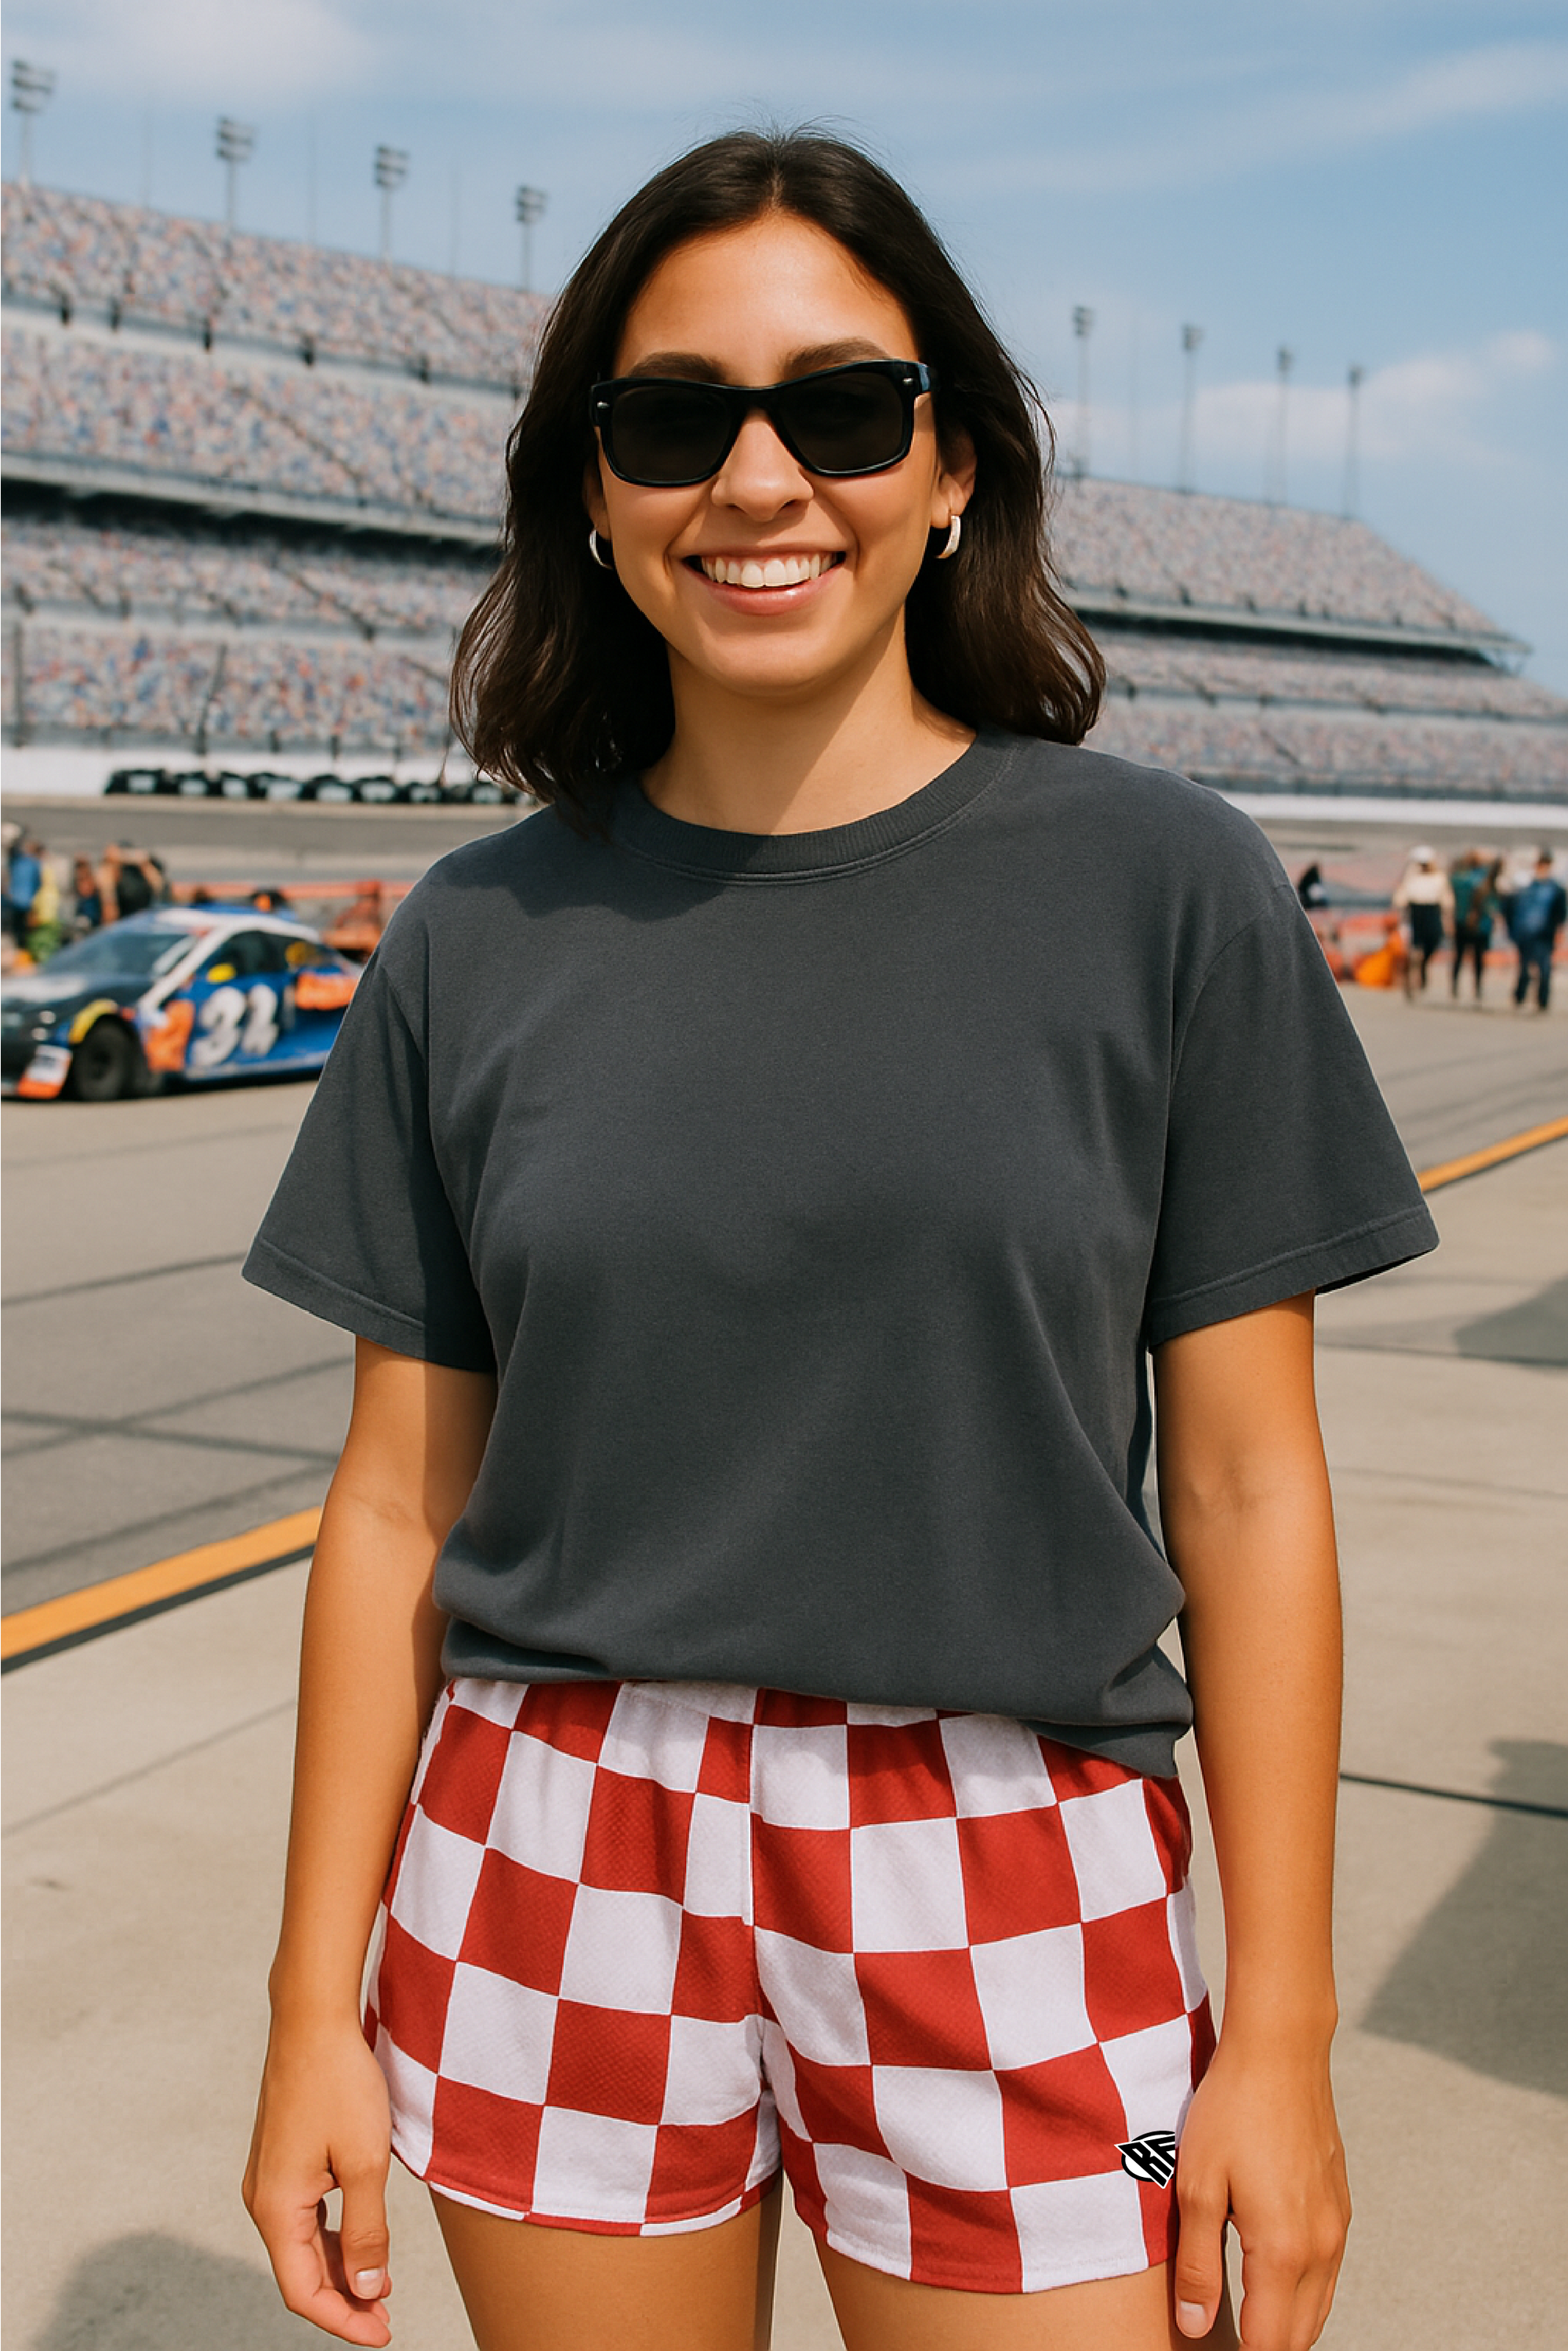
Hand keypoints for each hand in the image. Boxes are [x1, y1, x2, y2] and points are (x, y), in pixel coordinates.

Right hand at [243, 2015, 395, 2344]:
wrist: (313, 2019)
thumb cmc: (340, 2084)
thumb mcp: (365, 2162)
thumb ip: (367, 2232)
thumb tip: (368, 2291)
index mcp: (276, 2208)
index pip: (303, 2291)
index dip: (343, 2320)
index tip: (383, 2334)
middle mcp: (263, 2199)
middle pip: (300, 2273)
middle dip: (344, 2301)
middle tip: (387, 2318)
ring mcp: (269, 2178)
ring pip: (303, 2245)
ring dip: (340, 2270)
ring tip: (382, 2286)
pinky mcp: (282, 2160)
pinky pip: (304, 2217)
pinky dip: (332, 2237)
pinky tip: (362, 2241)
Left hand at [1172, 2035, 1349, 2350]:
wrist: (1281, 2052)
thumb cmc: (1230, 2113)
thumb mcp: (1196, 2187)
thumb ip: (1197, 2266)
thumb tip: (1195, 2327)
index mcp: (1283, 2251)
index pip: (1270, 2344)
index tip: (1214, 2348)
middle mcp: (1321, 2248)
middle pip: (1300, 2335)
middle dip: (1267, 2346)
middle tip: (1229, 2337)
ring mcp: (1337, 2228)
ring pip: (1319, 2307)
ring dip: (1288, 2324)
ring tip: (1246, 2318)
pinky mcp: (1340, 2206)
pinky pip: (1327, 2273)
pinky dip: (1303, 2292)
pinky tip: (1271, 2276)